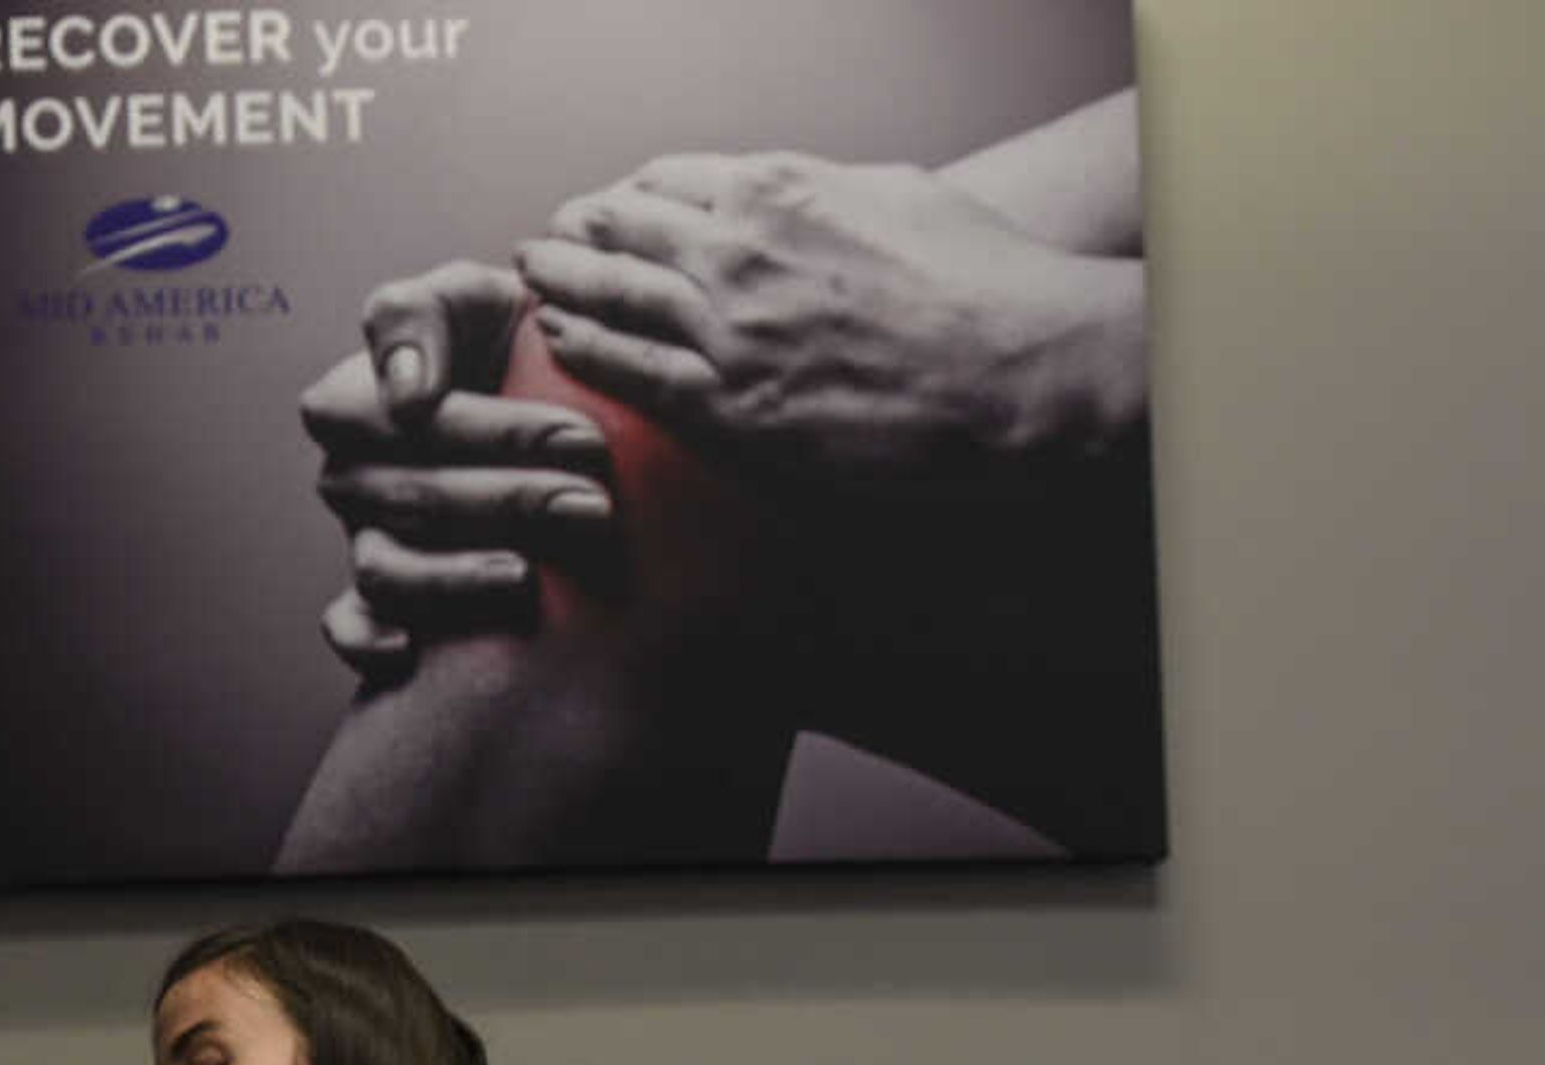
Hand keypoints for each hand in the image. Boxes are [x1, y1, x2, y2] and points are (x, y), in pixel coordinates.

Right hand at [298, 259, 615, 680]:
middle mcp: (349, 472)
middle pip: (411, 497)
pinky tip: (409, 650)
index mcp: (353, 399)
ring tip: (528, 574)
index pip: (404, 423)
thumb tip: (405, 394)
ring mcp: (362, 536)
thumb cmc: (503, 337)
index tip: (576, 433)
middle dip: (509, 500)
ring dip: (456, 574)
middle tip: (595, 499)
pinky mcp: (380, 594)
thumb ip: (417, 314)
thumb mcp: (468, 294)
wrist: (548, 397)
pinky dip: (365, 639)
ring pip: (385, 566)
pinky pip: (348, 623)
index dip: (487, 432)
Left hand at [517, 152, 1144, 492]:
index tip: (608, 206)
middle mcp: (736, 249)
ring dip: (560, 281)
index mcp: (779, 190)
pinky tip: (556, 338)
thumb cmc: (979, 281)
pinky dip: (582, 347)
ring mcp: (725, 328)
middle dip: (574, 231)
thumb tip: (795, 194)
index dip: (626, 195)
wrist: (1013, 368)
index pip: (667, 180)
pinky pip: (629, 371)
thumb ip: (825, 191)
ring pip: (609, 294)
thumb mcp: (896, 194)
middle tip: (544, 239)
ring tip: (532, 278)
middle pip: (620, 228)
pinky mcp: (729, 404)